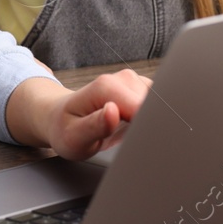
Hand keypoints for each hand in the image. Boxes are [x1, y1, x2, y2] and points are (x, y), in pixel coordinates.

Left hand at [8, 68, 152, 160]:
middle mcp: (123, 79)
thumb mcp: (73, 136)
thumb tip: (113, 111)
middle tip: (132, 142)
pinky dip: (154, 118)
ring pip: (161, 104)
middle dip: (151, 127)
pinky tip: (137, 128)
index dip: (147, 129)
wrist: (61, 117)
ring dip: (153, 122)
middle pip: (156, 105)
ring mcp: (134, 81)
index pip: (142, 108)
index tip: (141, 144)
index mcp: (106, 88)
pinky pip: (159, 103)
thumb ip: (94, 126)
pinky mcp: (141, 88)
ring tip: (131, 135)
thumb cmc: (66, 128)